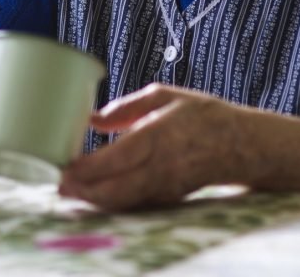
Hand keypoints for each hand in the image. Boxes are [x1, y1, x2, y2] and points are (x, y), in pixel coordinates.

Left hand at [58, 84, 246, 210]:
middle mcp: (161, 166)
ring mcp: (165, 186)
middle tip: (58, 185)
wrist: (241, 144)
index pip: (116, 158)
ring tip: (69, 191)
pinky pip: (134, 203)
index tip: (64, 166)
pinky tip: (94, 194)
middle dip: (82, 191)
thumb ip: (127, 107)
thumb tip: (93, 118)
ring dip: (93, 199)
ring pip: (122, 201)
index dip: (87, 168)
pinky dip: (111, 202)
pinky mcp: (169, 197)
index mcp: (159, 135)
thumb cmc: (202, 114)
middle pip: (114, 189)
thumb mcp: (166, 95)